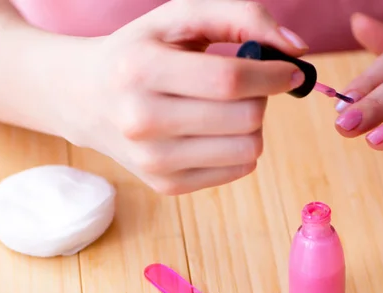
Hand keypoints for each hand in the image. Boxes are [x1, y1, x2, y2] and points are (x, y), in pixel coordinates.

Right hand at [51, 0, 307, 194]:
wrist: (85, 97)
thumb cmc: (140, 51)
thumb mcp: (178, 17)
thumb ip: (240, 16)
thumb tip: (296, 50)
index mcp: (140, 70)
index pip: (229, 80)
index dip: (274, 74)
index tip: (291, 70)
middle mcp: (141, 121)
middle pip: (244, 118)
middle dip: (262, 98)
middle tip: (248, 85)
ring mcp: (152, 161)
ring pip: (247, 150)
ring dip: (252, 124)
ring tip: (228, 108)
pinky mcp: (166, 185)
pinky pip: (236, 170)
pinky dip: (239, 147)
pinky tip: (215, 131)